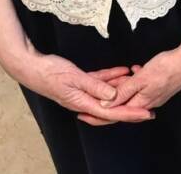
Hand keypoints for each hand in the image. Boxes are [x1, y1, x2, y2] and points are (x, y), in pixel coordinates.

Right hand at [8, 52, 149, 125]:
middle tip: (149, 105)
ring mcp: (81, 91)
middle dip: (131, 105)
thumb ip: (95, 87)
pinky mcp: (80, 81)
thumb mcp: (75, 78)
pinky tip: (124, 70)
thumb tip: (113, 97)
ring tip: (140, 84)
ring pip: (107, 93)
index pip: (111, 112)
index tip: (145, 114)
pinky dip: (112, 77)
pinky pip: (100, 81)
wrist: (31, 66)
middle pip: (111, 106)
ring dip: (123, 88)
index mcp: (82, 103)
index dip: (130, 113)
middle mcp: (83, 100)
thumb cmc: (50, 73)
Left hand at [111, 38, 180, 112]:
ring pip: (135, 94)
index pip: (118, 112)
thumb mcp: (140, 79)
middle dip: (116, 94)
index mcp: (142, 104)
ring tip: (122, 75)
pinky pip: (144, 88)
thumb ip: (122, 92)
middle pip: (126, 103)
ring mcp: (157, 96)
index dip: (104, 108)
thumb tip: (105, 105)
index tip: (93, 103)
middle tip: (106, 85)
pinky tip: (137, 70)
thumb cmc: (167, 68)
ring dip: (127, 86)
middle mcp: (149, 104)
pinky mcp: (162, 88)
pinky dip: (138, 81)